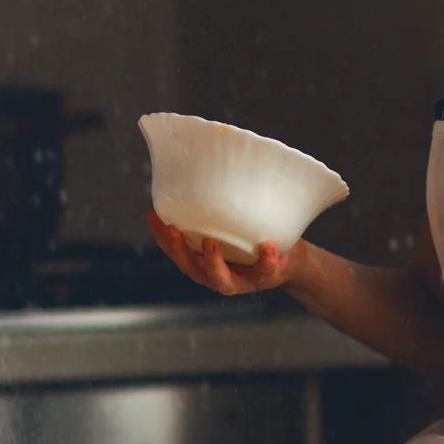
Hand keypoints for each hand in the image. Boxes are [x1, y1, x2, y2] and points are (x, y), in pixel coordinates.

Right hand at [147, 211, 301, 295]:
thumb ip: (218, 206)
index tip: (152, 215)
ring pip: (222, 281)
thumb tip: (203, 162)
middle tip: (173, 232)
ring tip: (211, 243)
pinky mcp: (267, 277)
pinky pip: (265, 271)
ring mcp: (242, 279)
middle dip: (180, 252)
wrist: (291, 259)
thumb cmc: (256, 235)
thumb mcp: (234, 221)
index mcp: (204, 261)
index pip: (176, 251)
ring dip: (213, 264)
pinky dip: (265, 260)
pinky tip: (266, 246)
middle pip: (192, 269)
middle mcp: (218, 274)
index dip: (161, 236)